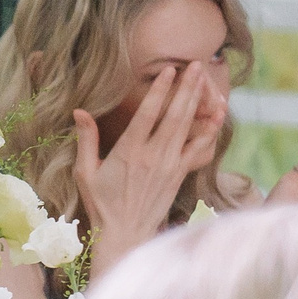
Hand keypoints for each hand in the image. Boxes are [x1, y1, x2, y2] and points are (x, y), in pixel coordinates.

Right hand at [74, 63, 206, 261]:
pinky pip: (199, 147)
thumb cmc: (100, 203)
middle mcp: (152, 156)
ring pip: (188, 126)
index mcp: (128, 153)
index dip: (160, 91)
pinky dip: (210, 129)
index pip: (147, 114)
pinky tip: (218, 113)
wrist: (125, 233)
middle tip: (195, 65)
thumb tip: (79, 111)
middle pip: (174, 115)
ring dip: (197, 100)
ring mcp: (170, 165)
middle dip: (186, 88)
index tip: (168, 71)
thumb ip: (86, 139)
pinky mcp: (180, 173)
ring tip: (205, 79)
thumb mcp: (84, 172)